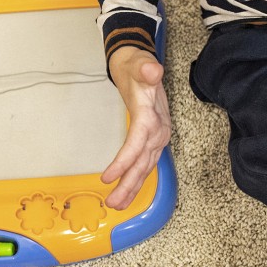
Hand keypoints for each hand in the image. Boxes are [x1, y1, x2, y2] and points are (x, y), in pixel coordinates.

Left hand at [102, 46, 171, 209]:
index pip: (138, 142)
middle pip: (143, 161)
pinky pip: (145, 163)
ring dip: (132, 187)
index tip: (108, 175)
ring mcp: (158, 137)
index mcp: (152, 115)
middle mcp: (158, 130)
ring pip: (145, 167)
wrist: (143, 66)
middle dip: (128, 184)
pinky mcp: (153, 141)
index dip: (125, 160)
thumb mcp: (138, 63)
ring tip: (117, 204)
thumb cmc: (136, 67)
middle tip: (112, 202)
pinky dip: (136, 179)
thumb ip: (145, 67)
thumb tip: (152, 70)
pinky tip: (126, 192)